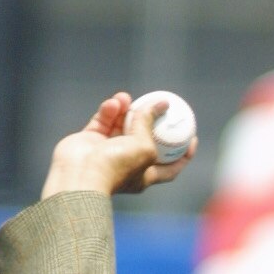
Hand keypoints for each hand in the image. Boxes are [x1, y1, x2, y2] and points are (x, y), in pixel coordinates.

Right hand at [41, 92, 197, 199]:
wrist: (80, 174)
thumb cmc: (116, 167)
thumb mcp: (144, 147)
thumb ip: (150, 124)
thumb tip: (160, 104)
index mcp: (145, 175)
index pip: (170, 167)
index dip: (183, 154)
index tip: (193, 138)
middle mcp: (127, 164)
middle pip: (144, 139)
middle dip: (149, 121)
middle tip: (156, 104)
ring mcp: (107, 152)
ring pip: (121, 125)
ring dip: (126, 110)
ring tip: (126, 98)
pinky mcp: (90, 140)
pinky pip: (103, 121)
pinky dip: (109, 111)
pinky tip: (113, 102)